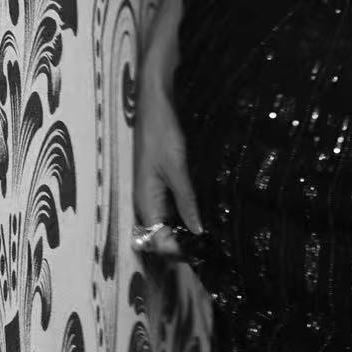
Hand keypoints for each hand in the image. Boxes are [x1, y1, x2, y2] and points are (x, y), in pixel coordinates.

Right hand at [133, 57, 202, 258]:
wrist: (154, 100)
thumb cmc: (162, 131)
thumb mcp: (177, 167)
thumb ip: (186, 200)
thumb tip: (197, 232)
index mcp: (144, 199)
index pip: (156, 239)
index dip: (175, 249)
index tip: (200, 251)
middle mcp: (144, 199)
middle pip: (158, 233)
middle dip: (179, 243)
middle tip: (208, 247)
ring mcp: (150, 189)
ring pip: (164, 221)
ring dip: (181, 229)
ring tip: (208, 235)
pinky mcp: (158, 179)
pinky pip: (168, 206)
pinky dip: (182, 214)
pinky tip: (200, 213)